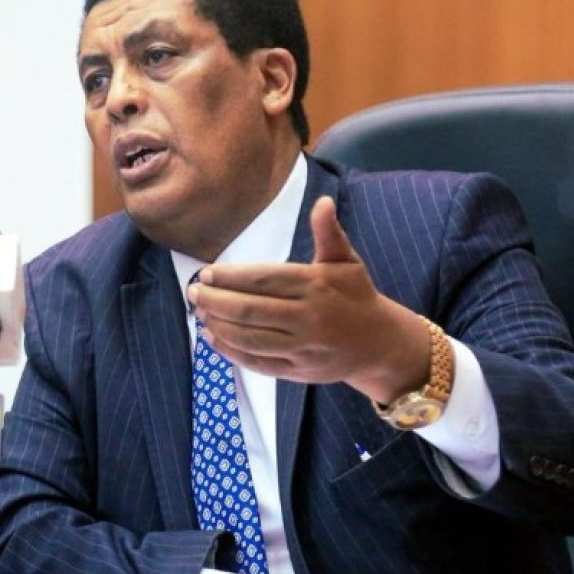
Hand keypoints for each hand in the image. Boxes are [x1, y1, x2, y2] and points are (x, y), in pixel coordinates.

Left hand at [187, 196, 429, 404]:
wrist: (380, 345)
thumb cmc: (356, 296)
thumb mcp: (346, 261)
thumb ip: (329, 233)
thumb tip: (322, 202)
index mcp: (316, 286)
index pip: (263, 280)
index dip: (230, 277)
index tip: (206, 273)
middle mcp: (309, 318)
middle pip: (250, 310)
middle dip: (215, 301)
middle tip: (193, 292)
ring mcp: (303, 348)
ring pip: (250, 339)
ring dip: (218, 326)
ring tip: (200, 312)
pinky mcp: (298, 372)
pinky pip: (258, 363)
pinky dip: (231, 352)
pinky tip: (213, 337)